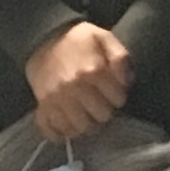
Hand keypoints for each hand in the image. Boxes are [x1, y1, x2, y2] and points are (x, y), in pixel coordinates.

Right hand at [24, 21, 131, 143]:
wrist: (43, 38)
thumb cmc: (78, 40)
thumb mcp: (104, 38)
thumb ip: (120, 57)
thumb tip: (127, 82)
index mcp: (93, 71)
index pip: (117, 100)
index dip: (119, 97)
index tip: (114, 93)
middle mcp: (74, 87)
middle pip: (100, 117)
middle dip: (105, 112)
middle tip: (100, 105)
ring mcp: (56, 99)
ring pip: (78, 128)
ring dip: (86, 124)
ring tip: (87, 115)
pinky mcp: (42, 105)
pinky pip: (51, 129)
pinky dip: (61, 132)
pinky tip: (69, 126)